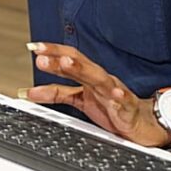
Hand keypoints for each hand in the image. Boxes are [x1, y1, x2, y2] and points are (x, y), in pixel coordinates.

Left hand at [22, 42, 170, 147]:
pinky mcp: (127, 106)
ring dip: (83, 70)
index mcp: (89, 75)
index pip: (69, 57)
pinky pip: (122, 101)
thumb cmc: (110, 107)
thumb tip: (30, 91)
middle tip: (41, 55)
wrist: (140, 123)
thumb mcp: (79, 100)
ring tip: (67, 64)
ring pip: (98, 77)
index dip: (52, 51)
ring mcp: (114, 91)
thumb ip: (56, 93)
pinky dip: (118, 96)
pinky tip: (115, 94)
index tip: (33, 47)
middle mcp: (100, 78)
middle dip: (60, 58)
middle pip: (80, 63)